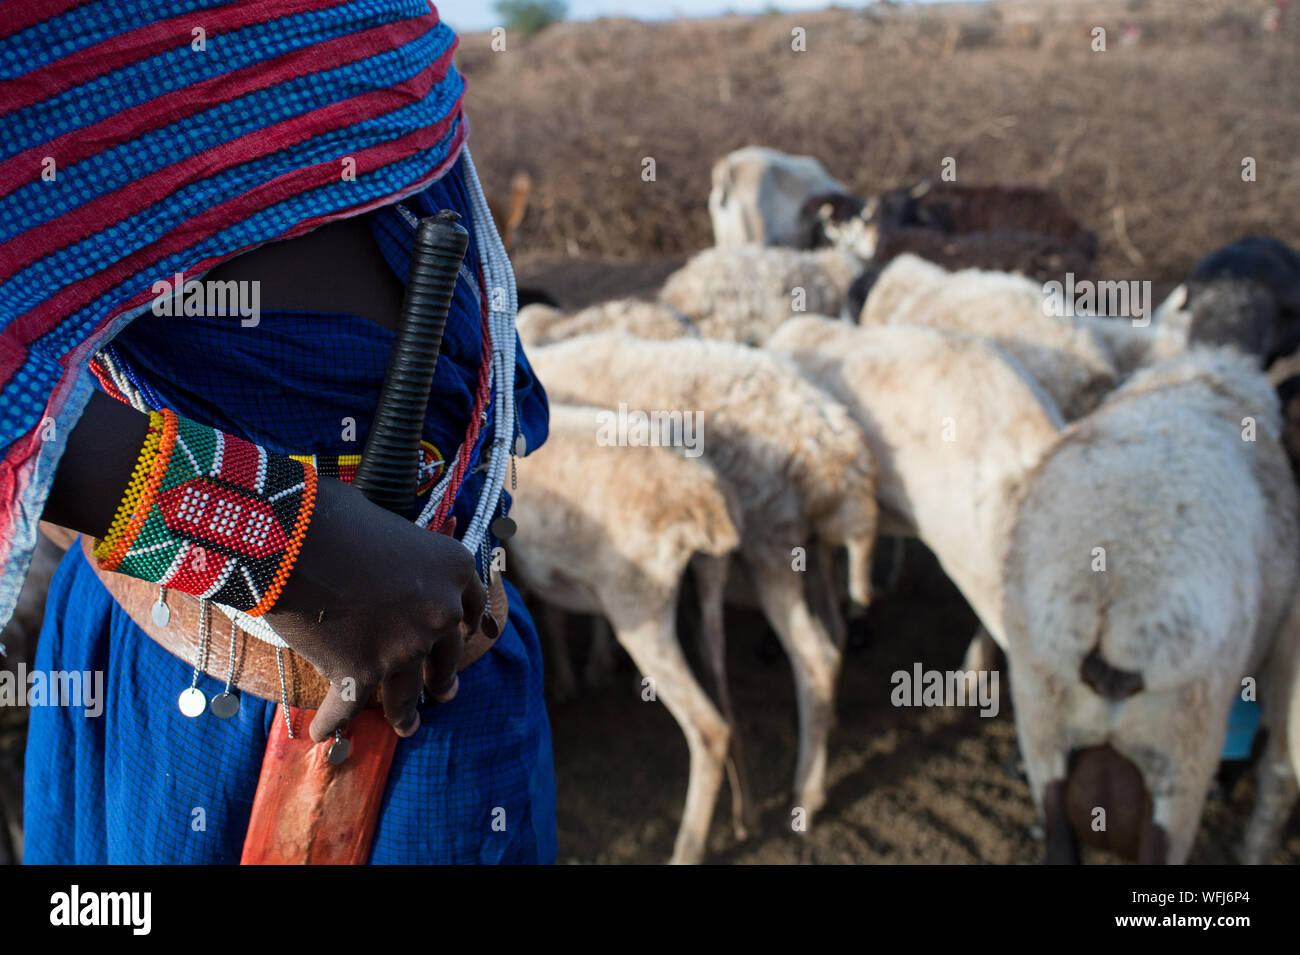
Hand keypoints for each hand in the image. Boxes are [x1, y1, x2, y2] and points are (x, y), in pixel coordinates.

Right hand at [263, 477, 486, 741]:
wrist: (293, 537)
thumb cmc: (335, 518)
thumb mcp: (391, 528)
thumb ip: (405, 558)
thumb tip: (390, 569)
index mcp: (454, 570)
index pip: (472, 606)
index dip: (466, 624)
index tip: (465, 635)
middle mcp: (441, 611)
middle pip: (446, 654)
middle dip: (442, 677)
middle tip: (442, 691)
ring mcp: (406, 647)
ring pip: (408, 692)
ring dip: (405, 713)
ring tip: (406, 727)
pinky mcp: (363, 672)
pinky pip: (347, 706)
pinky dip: (331, 721)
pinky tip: (321, 732)